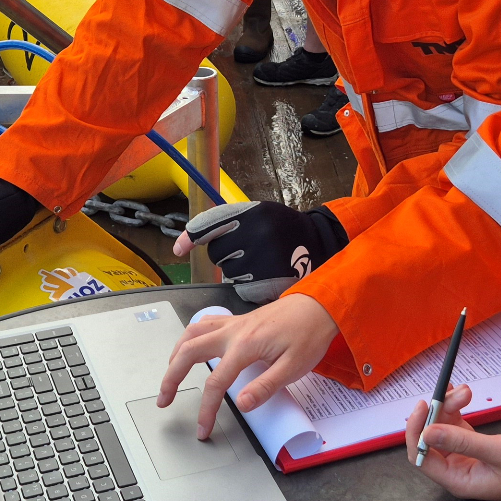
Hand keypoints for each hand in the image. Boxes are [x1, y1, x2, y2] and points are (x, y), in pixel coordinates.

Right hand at [158, 293, 337, 439]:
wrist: (319, 306)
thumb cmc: (309, 335)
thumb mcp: (294, 367)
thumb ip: (266, 387)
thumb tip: (243, 406)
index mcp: (246, 346)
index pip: (216, 382)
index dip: (206, 409)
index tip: (203, 429)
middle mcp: (233, 332)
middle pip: (189, 352)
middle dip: (171, 377)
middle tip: (164, 400)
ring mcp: (232, 323)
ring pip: (191, 334)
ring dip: (175, 355)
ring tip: (169, 375)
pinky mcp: (237, 321)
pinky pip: (203, 325)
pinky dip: (189, 337)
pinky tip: (188, 348)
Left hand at [174, 200, 347, 301]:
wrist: (321, 243)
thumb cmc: (286, 229)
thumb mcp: (260, 214)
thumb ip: (227, 223)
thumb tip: (186, 241)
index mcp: (252, 213)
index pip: (208, 224)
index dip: (190, 237)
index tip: (178, 249)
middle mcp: (256, 233)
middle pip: (217, 252)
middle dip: (226, 254)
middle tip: (248, 250)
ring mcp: (262, 258)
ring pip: (229, 272)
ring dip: (240, 270)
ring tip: (263, 261)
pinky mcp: (269, 281)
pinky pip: (244, 287)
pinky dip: (251, 285)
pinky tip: (267, 275)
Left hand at [404, 384, 500, 500]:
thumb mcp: (495, 451)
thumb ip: (461, 442)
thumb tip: (428, 432)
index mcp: (457, 480)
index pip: (422, 457)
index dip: (417, 431)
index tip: (424, 405)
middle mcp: (456, 470)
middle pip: (431, 439)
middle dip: (437, 413)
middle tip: (450, 392)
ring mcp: (463, 457)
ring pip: (443, 428)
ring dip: (450, 407)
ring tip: (465, 391)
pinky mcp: (472, 446)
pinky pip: (455, 425)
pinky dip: (456, 409)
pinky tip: (463, 395)